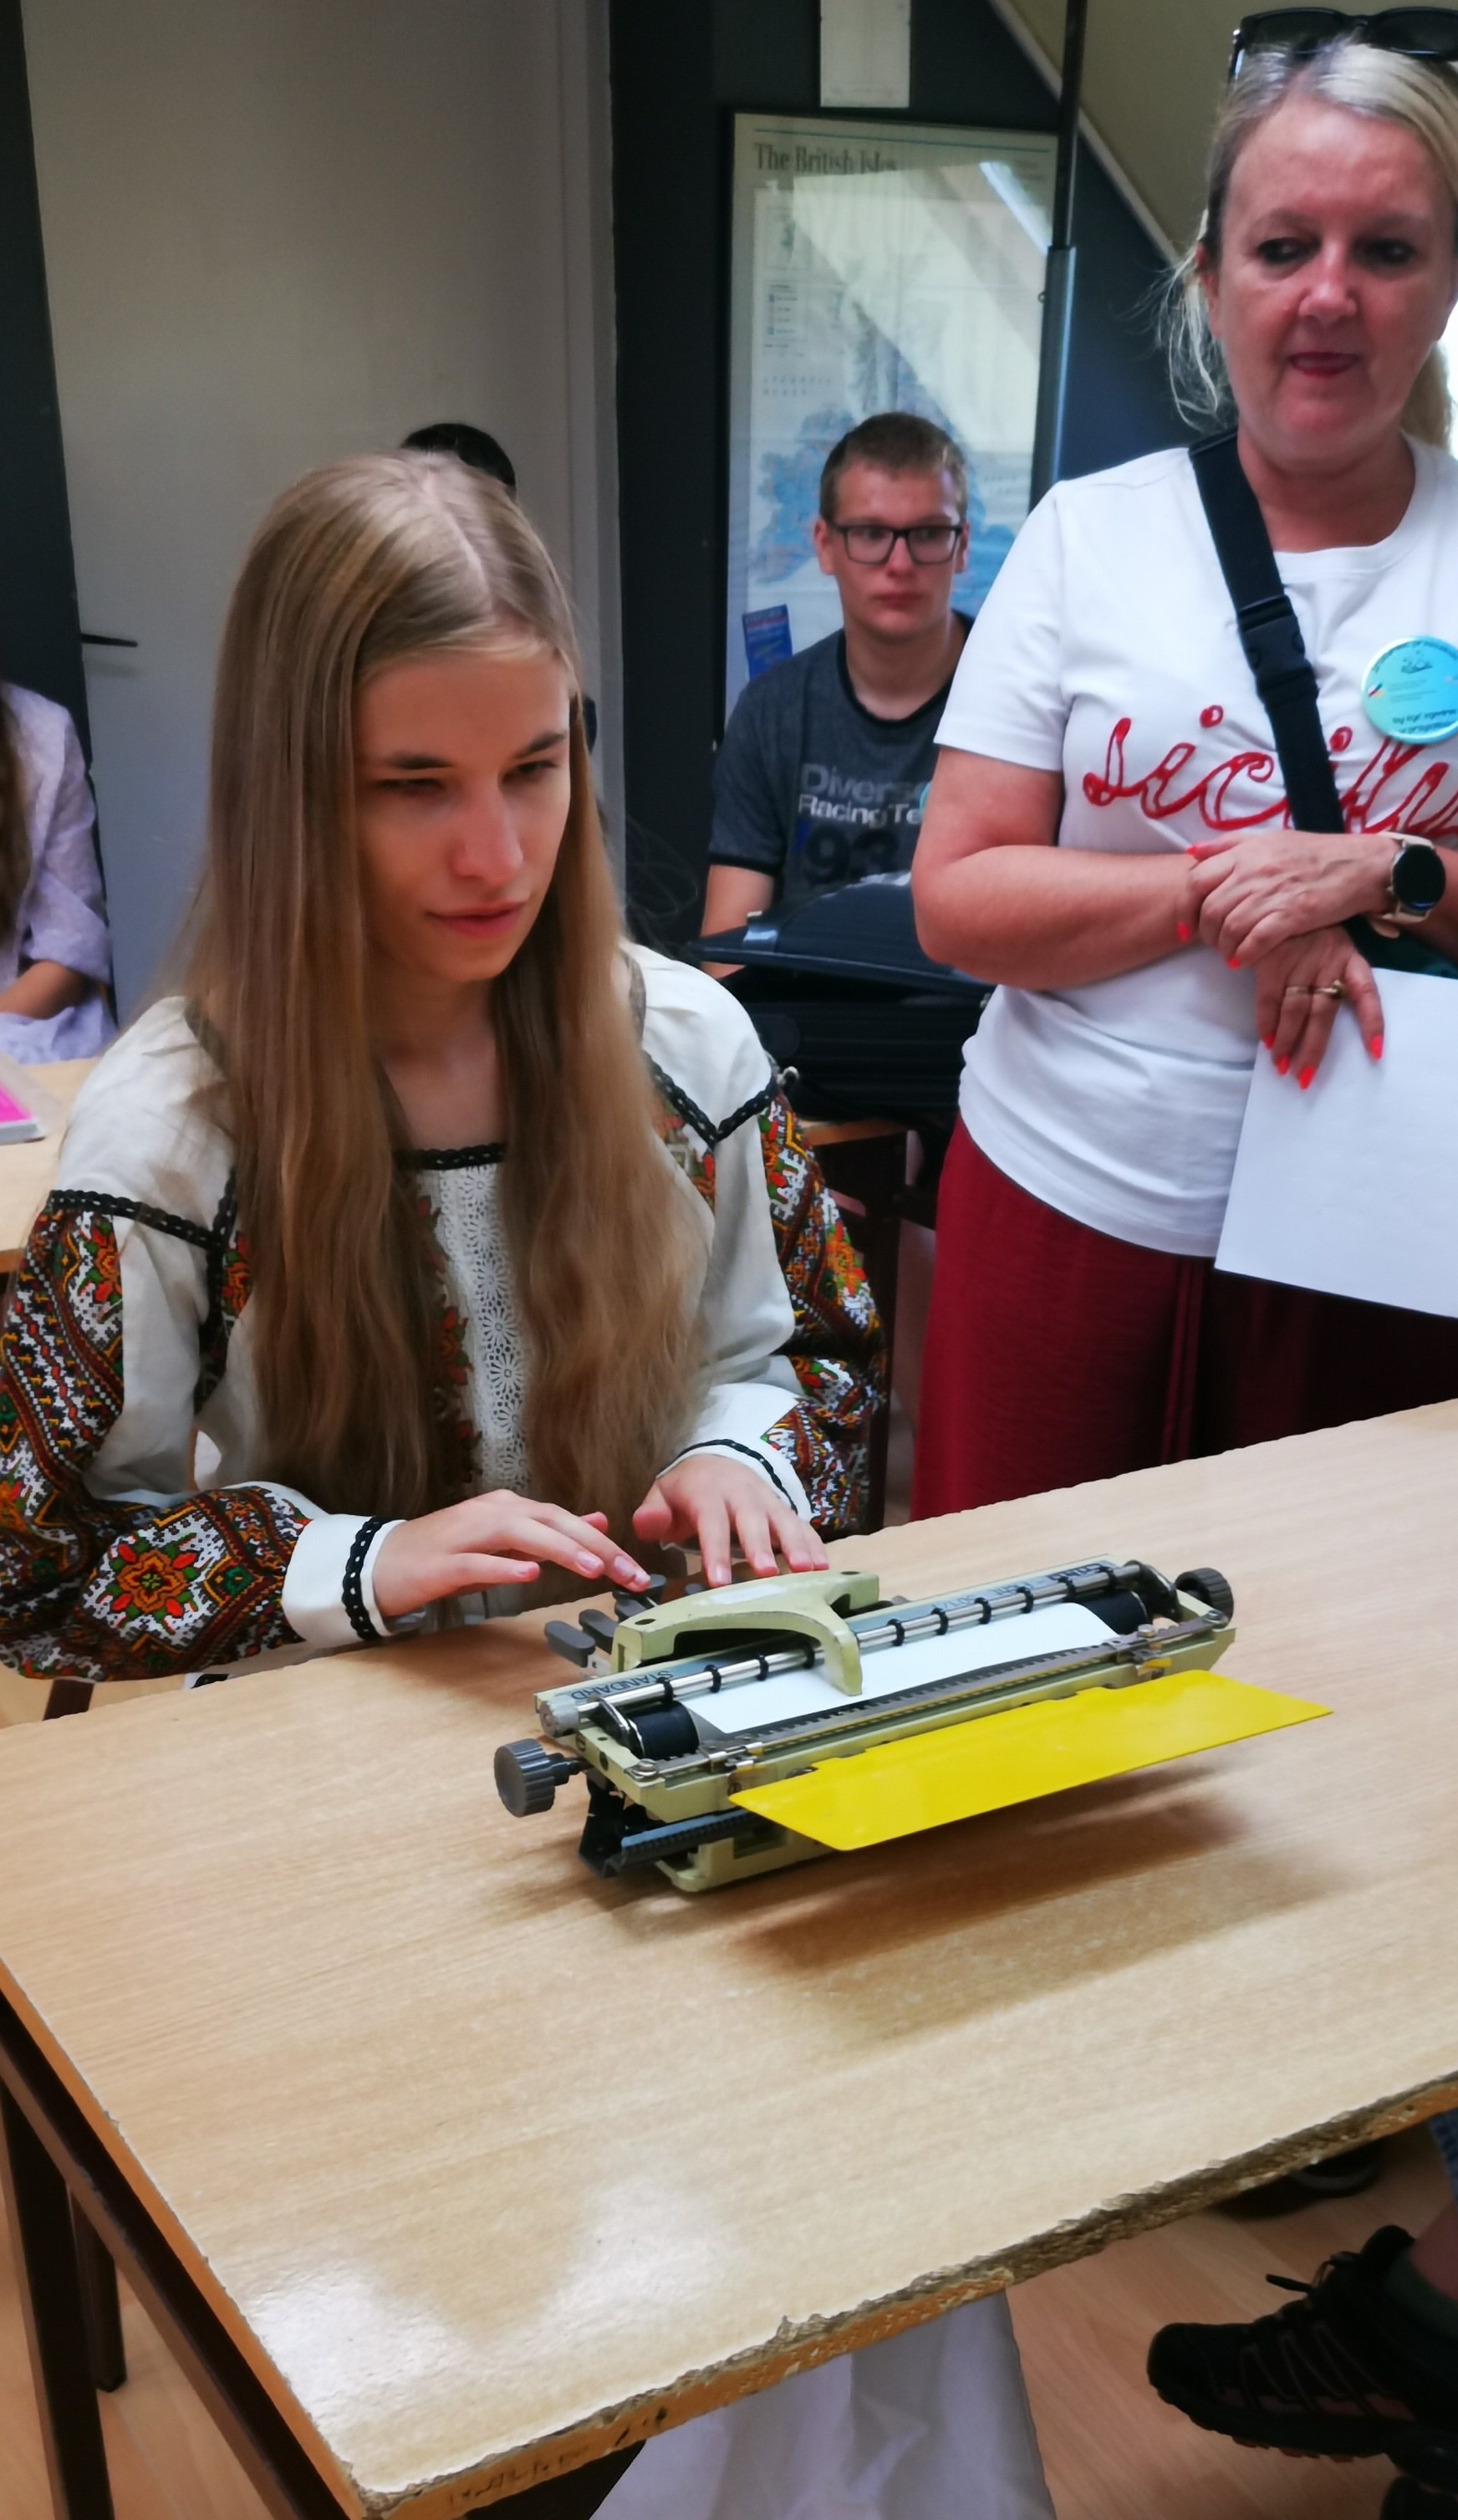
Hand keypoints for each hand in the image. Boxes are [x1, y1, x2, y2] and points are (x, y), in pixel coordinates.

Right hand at [372, 1493, 650, 1621]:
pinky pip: (477, 1562)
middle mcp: (491, 1513)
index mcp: (508, 1508)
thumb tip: (597, 1521)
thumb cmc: (446, 1553)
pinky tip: (528, 1574)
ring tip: (592, 1566)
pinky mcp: (442, 1562)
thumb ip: (549, 1531)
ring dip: (559, 1549)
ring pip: (520, 1534)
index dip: (603, 1540)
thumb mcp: (504, 1539)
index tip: (634, 1567)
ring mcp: (465, 1535)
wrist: (382, 1562)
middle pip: (550, 1521)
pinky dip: (504, 1567)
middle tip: (628, 1570)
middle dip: (594, 1545)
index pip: (564, 1518)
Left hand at [633, 1455, 828, 1588]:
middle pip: (752, 1520)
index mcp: (708, 1492)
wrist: (717, 1463)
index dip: (715, 1551)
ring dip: (796, 1545)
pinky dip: (814, 1545)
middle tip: (767, 1574)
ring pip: (783, 1521)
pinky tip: (824, 1567)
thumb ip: (653, 1514)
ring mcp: (766, 1501)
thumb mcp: (663, 1496)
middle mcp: (741, 1494)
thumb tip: (644, 1524)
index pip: (711, 1522)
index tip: (718, 1581)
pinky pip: (801, 1526)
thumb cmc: (688, 1491)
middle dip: (760, 1547)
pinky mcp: (783, 1510)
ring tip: (808, 1571)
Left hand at [1181, 829, 1391, 963]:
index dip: (1185, 908)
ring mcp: (1273, 893)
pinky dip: (1244, 955)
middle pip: (1210, 910)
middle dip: (1205, 935)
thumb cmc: (1314, 853)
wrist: (1359, 864)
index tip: (1186, 926)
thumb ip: (1229, 845)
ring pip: (1229, 929)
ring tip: (1229, 954)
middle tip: (1214, 945)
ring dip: (1224, 949)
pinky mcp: (1294, 914)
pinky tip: (1243, 961)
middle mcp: (1254, 871)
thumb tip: (1191, 854)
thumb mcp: (1269, 839)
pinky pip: (1256, 941)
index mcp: (1245, 852)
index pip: (1196, 881)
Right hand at [1251, 925, 1383, 1085]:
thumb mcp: (1333, 941)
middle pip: (1322, 1013)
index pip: (1366, 993)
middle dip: (1313, 1048)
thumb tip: (1333, 1012)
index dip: (1371, 1023)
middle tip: (1304, 1077)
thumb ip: (1338, 970)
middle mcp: (1326, 962)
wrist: (1274, 899)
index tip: (1374, 1052)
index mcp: (1348, 956)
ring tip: (1281, 1066)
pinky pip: (1268, 999)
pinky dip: (1266, 1023)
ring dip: (1286, 1042)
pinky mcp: (1272, 961)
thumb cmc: (1309, 928)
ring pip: (1295, 1010)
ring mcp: (1298, 962)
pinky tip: (1267, 1041)